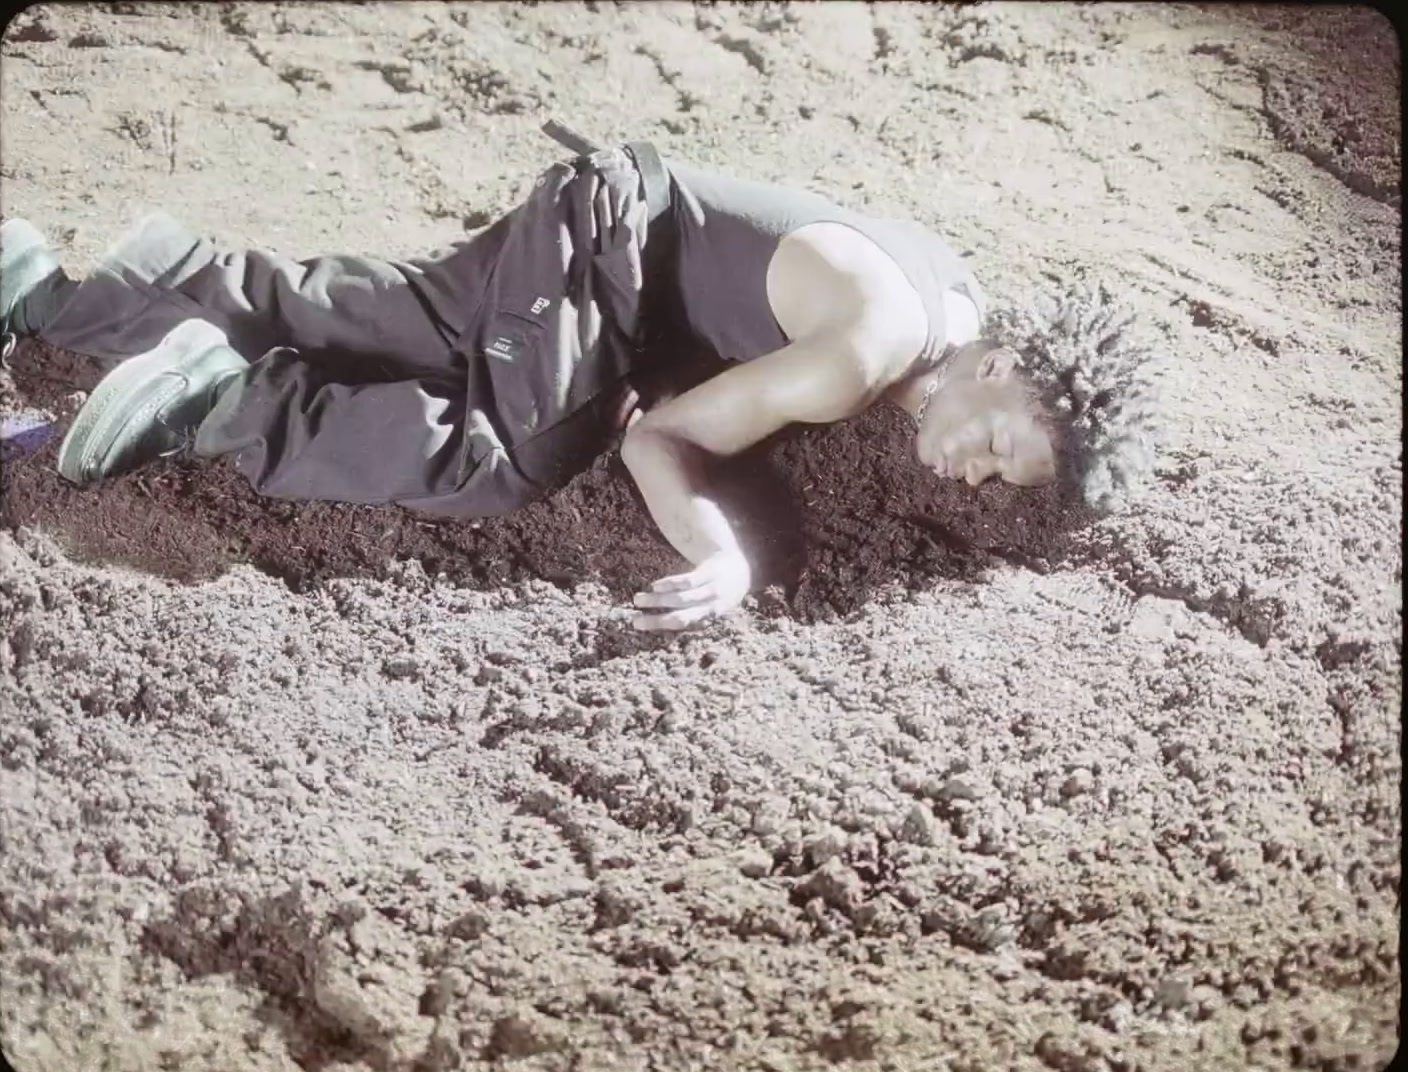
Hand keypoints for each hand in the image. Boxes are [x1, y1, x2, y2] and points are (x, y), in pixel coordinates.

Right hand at [631, 548, 751, 631]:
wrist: (738, 569)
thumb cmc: (717, 594)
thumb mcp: (709, 607)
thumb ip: (688, 615)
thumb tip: (657, 624)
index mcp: (709, 619)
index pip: (682, 626)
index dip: (661, 627)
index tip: (639, 627)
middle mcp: (711, 607)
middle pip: (681, 617)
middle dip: (657, 620)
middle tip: (635, 621)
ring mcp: (711, 590)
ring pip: (682, 599)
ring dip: (658, 601)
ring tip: (638, 600)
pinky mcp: (709, 573)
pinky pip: (689, 581)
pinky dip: (671, 584)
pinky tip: (656, 586)